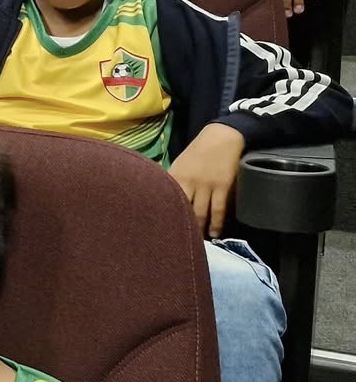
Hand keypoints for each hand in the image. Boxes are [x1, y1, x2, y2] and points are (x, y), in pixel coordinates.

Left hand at [170, 123, 245, 238]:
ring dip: (198, 230)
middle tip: (177, 244)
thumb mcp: (179, 165)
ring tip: (197, 244)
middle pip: (181, 210)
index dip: (162, 217)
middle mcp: (188, 182)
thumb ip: (172, 182)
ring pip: (200, 213)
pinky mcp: (222, 187)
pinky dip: (217, 224)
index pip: (164, 200)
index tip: (159, 232)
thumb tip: (161, 199)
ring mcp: (206, 185)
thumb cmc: (197, 152)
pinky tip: (214, 234)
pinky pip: (218, 210)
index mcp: (173, 176)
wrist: (221, 137)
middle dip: (180, 227)